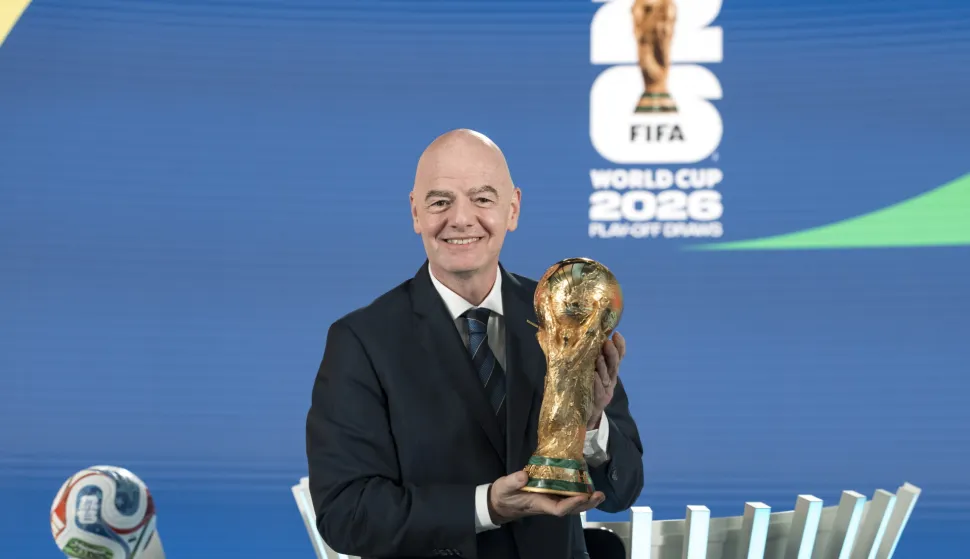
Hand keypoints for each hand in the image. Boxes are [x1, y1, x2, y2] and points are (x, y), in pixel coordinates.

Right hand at [487, 471, 604, 524]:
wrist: (499, 503)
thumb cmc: (503, 496)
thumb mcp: (504, 487)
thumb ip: (513, 481)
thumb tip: (524, 475)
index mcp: (539, 503)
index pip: (558, 509)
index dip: (572, 504)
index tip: (582, 495)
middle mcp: (548, 504)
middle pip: (571, 509)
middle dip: (586, 504)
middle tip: (599, 495)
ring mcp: (550, 500)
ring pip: (572, 504)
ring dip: (586, 500)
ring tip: (599, 493)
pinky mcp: (550, 494)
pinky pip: (567, 496)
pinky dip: (578, 493)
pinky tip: (586, 485)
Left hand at [588, 331, 625, 429]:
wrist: (583, 415)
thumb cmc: (584, 388)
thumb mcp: (586, 371)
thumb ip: (585, 359)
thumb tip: (574, 340)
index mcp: (609, 370)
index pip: (617, 356)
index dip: (619, 346)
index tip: (617, 334)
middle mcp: (610, 379)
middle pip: (614, 365)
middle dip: (612, 353)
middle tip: (607, 343)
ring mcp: (606, 391)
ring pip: (606, 377)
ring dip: (603, 366)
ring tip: (599, 357)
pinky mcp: (599, 402)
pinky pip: (598, 392)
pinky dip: (597, 384)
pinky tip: (594, 377)